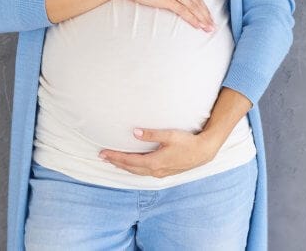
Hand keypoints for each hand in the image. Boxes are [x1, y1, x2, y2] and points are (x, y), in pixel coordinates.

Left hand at [98, 128, 217, 177]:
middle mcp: (155, 170)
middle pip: (130, 168)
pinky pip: (144, 172)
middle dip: (116, 162)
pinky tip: (132, 165)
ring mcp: (160, 173)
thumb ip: (151, 134)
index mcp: (154, 162)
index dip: (115, 157)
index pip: (129, 160)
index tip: (103, 153)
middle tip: (102, 157)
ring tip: (113, 161)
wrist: (203, 152)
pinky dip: (134, 169)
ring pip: (137, 171)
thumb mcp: (169, 135)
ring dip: (124, 166)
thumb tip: (134, 132)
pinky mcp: (165, 172)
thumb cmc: (187, 142)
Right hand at [117, 0, 214, 31]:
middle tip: (213, 25)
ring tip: (208, 28)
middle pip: (197, 1)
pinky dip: (192, 19)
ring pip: (193, 7)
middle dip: (206, 14)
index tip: (208, 15)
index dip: (203, 6)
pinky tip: (198, 25)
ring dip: (202, 19)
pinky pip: (184, 11)